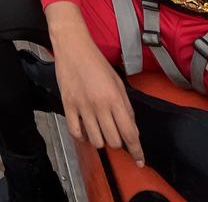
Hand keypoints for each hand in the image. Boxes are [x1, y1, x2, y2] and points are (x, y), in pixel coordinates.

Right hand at [46, 2, 143, 166]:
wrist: (73, 46)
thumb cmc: (96, 62)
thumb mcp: (118, 82)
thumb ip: (126, 107)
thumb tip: (132, 129)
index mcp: (114, 99)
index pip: (130, 133)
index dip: (137, 151)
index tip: (140, 161)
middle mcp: (99, 106)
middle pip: (113, 141)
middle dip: (118, 143)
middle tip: (116, 134)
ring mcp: (82, 107)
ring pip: (96, 141)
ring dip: (101, 140)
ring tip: (101, 129)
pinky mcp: (67, 106)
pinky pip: (76, 133)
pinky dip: (83, 137)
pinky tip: (86, 131)